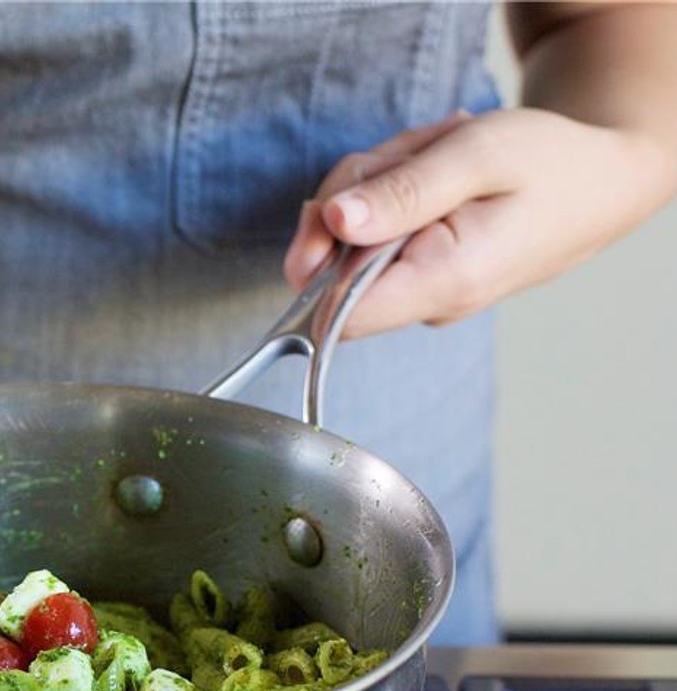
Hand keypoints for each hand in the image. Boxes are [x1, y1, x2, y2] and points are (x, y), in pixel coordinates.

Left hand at [282, 107, 676, 338]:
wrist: (600, 182)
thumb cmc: (550, 162)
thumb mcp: (476, 154)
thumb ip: (401, 192)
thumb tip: (332, 223)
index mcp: (442, 282)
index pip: (332, 313)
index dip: (314, 259)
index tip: (338, 208)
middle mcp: (426, 303)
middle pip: (329, 268)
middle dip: (353, 196)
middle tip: (414, 156)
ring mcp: (420, 294)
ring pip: (347, 243)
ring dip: (377, 184)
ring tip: (438, 159)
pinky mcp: (417, 277)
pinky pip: (371, 237)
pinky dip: (391, 194)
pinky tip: (435, 175)